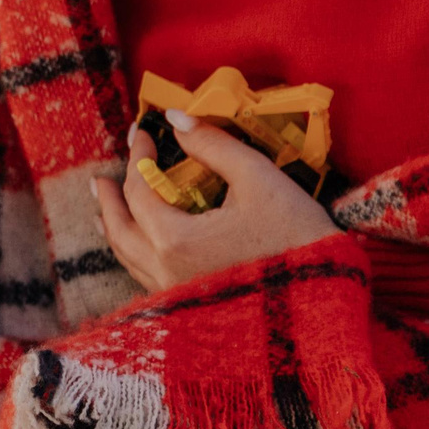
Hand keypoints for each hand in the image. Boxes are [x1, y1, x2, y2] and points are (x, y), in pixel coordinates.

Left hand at [93, 111, 338, 293]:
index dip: (138, 157)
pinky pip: (148, 279)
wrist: (327, 306)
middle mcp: (166, 274)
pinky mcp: (193, 311)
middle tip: (100, 179)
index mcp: (175, 241)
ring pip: (130, 261)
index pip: (140, 190)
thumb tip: (175, 117)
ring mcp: (178, 297)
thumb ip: (212, 145)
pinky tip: (143, 248)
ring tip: (107, 212)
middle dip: (109, 202)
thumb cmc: (298, 238)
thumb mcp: (258, 179)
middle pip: (121, 232)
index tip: (143, 132)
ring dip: (116, 230)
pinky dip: (136, 256)